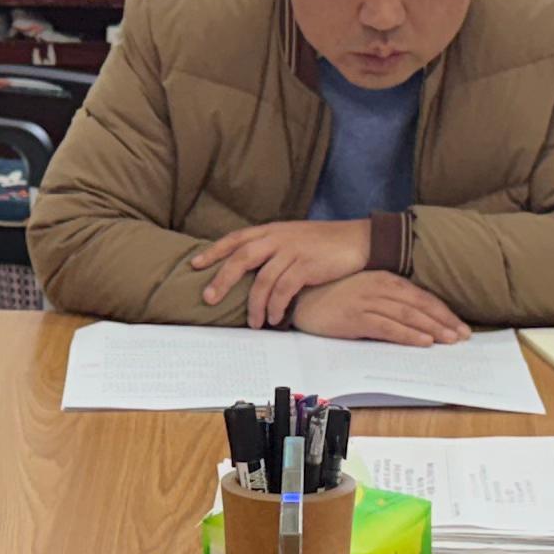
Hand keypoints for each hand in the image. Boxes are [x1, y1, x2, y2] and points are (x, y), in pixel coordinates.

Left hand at [187, 218, 374, 327]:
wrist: (358, 240)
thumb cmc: (324, 243)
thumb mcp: (293, 238)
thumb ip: (272, 249)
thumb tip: (250, 269)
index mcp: (272, 230)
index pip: (236, 239)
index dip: (214, 251)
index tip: (195, 264)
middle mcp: (278, 238)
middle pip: (241, 258)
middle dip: (222, 279)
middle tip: (209, 298)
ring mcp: (293, 251)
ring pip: (262, 279)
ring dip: (254, 305)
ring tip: (253, 322)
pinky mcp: (307, 266)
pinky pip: (284, 289)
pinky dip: (276, 306)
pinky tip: (274, 319)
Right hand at [289, 269, 470, 345]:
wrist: (298, 296)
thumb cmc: (330, 294)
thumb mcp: (363, 290)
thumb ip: (386, 299)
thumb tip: (413, 317)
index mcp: (383, 279)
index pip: (421, 296)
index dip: (443, 311)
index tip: (459, 325)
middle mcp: (379, 287)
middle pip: (420, 305)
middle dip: (445, 321)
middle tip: (464, 335)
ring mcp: (367, 301)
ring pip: (408, 316)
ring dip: (433, 328)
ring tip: (451, 340)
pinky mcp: (355, 317)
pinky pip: (388, 327)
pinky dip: (408, 335)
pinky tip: (423, 341)